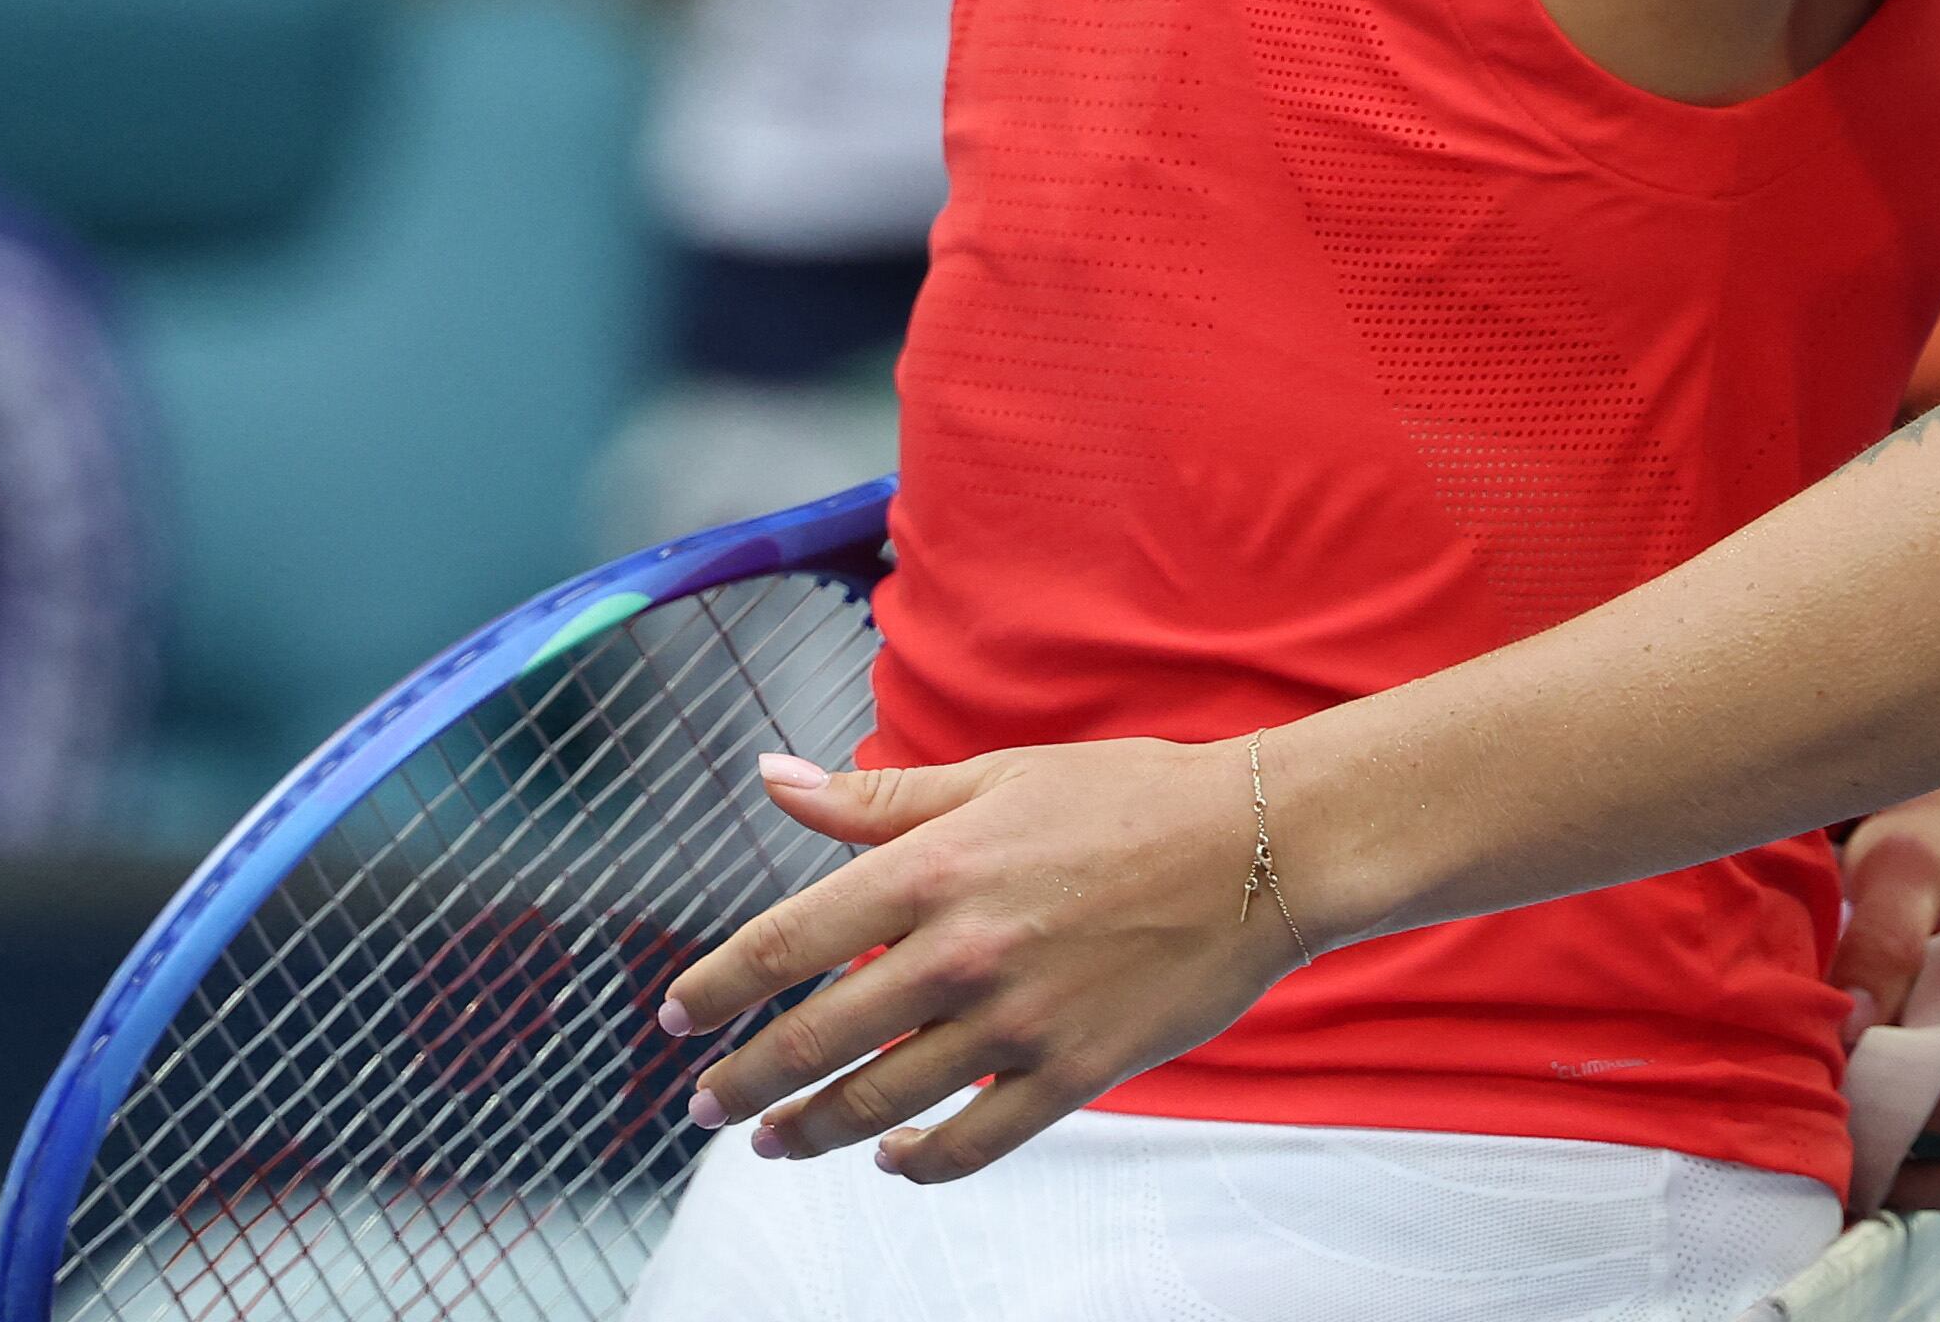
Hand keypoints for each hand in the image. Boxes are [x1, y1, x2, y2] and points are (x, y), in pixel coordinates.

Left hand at [656, 738, 1287, 1184]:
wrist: (1263, 846)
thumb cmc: (1129, 798)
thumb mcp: (997, 778)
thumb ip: (878, 797)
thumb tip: (772, 778)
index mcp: (933, 869)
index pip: (786, 943)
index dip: (717, 987)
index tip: (676, 1015)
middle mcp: (962, 952)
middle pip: (816, 1039)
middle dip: (743, 1080)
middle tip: (705, 1104)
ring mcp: (1018, 1020)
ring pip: (880, 1103)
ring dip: (811, 1132)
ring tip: (774, 1141)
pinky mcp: (1075, 1070)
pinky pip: (974, 1140)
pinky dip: (919, 1162)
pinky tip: (891, 1159)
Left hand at [1833, 790, 1939, 1212]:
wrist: (1907, 833)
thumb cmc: (1922, 840)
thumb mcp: (1905, 865)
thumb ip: (1885, 938)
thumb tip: (1857, 1027)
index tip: (1899, 1091)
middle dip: (1933, 1166)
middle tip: (1855, 1152)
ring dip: (1907, 1178)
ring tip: (1838, 1163)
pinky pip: (1929, 1157)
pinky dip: (1887, 1165)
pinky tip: (1834, 1151)